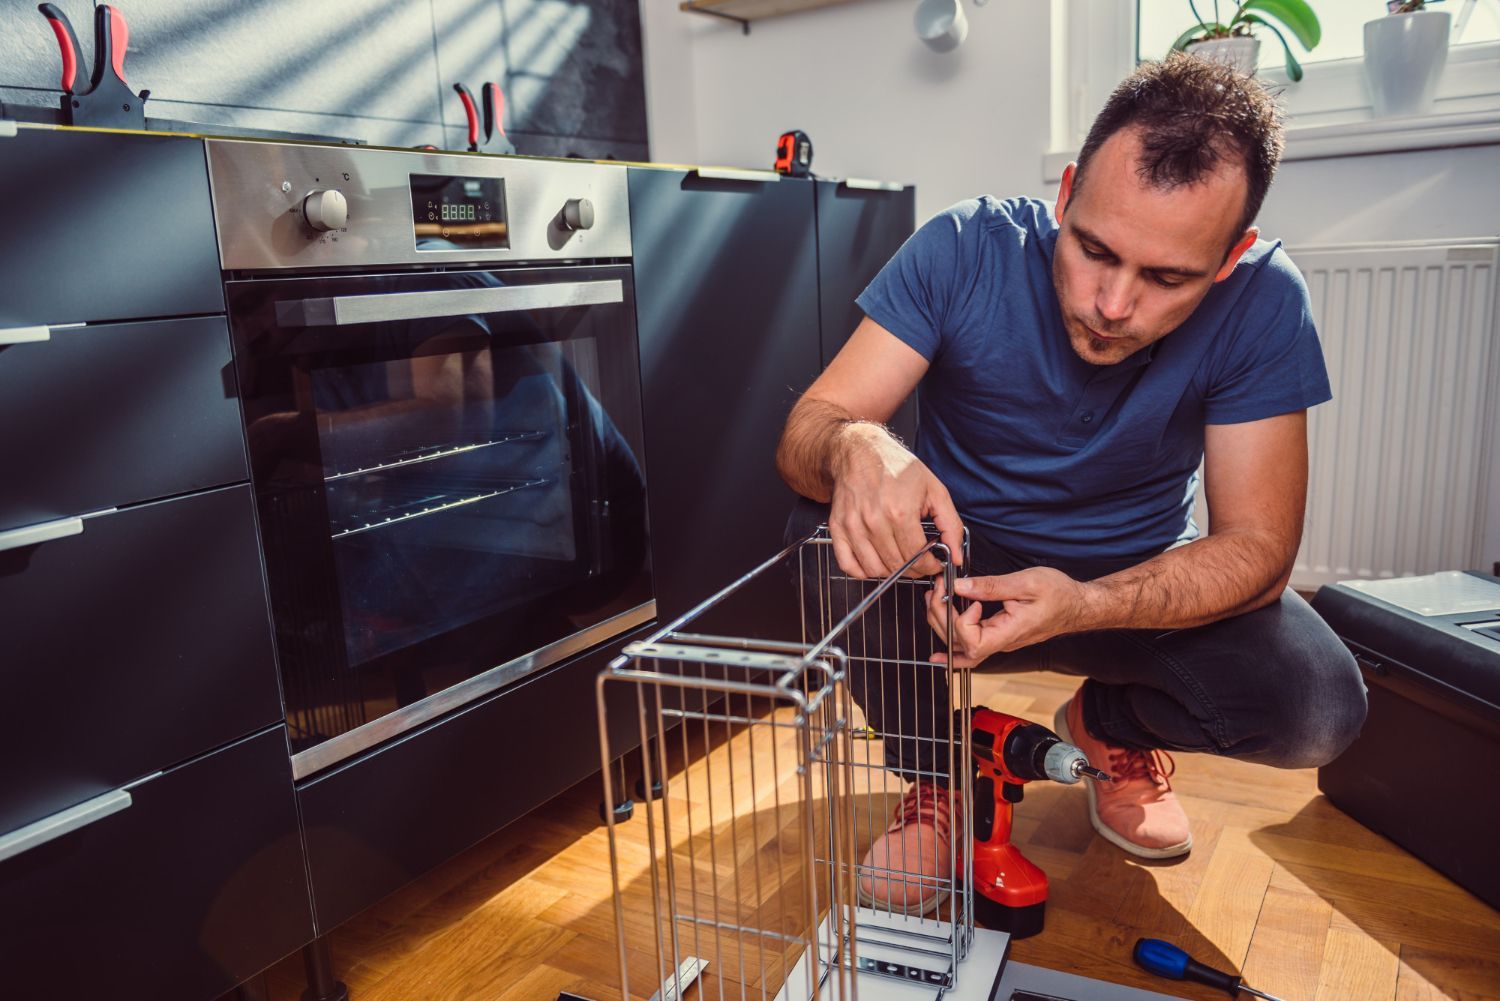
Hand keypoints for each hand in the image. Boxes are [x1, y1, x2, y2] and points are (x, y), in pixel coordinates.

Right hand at [828, 423, 963, 578]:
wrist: (861, 451)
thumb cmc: (896, 466)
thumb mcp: (934, 489)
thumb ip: (951, 525)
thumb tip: (956, 556)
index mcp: (900, 512)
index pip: (917, 557)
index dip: (930, 566)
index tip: (933, 563)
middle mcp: (874, 521)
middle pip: (897, 565)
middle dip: (914, 569)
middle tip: (920, 562)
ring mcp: (853, 526)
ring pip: (874, 569)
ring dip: (890, 571)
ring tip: (899, 559)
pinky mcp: (838, 527)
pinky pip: (849, 565)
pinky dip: (863, 571)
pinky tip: (875, 562)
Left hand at [925, 568, 1091, 667]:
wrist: (1076, 605)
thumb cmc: (1059, 595)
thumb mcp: (1026, 582)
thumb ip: (991, 586)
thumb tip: (961, 586)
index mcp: (1010, 633)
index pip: (974, 643)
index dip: (963, 622)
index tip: (972, 601)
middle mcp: (1001, 642)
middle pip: (959, 644)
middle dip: (941, 615)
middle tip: (940, 588)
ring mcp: (998, 641)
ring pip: (960, 646)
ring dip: (941, 622)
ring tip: (935, 598)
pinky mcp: (997, 635)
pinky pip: (970, 647)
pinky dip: (951, 645)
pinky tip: (939, 651)